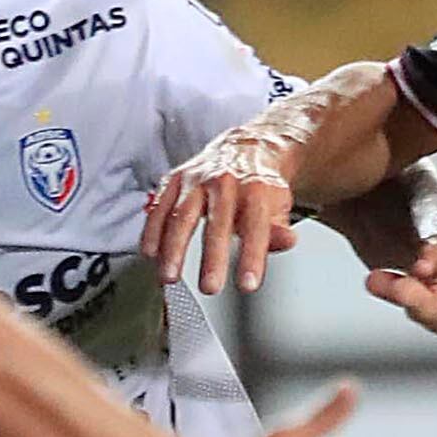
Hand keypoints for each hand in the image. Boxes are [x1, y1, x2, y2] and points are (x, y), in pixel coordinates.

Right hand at [143, 126, 305, 296]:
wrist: (243, 148)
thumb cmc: (259, 187)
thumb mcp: (277, 206)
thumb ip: (277, 230)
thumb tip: (287, 241)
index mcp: (255, 189)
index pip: (255, 226)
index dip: (252, 257)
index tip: (248, 285)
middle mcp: (224, 182)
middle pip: (217, 223)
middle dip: (212, 257)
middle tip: (210, 288)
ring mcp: (196, 180)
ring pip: (182, 215)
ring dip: (173, 248)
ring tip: (169, 277)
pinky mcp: (175, 180)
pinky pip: (160, 207)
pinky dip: (152, 231)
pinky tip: (150, 253)